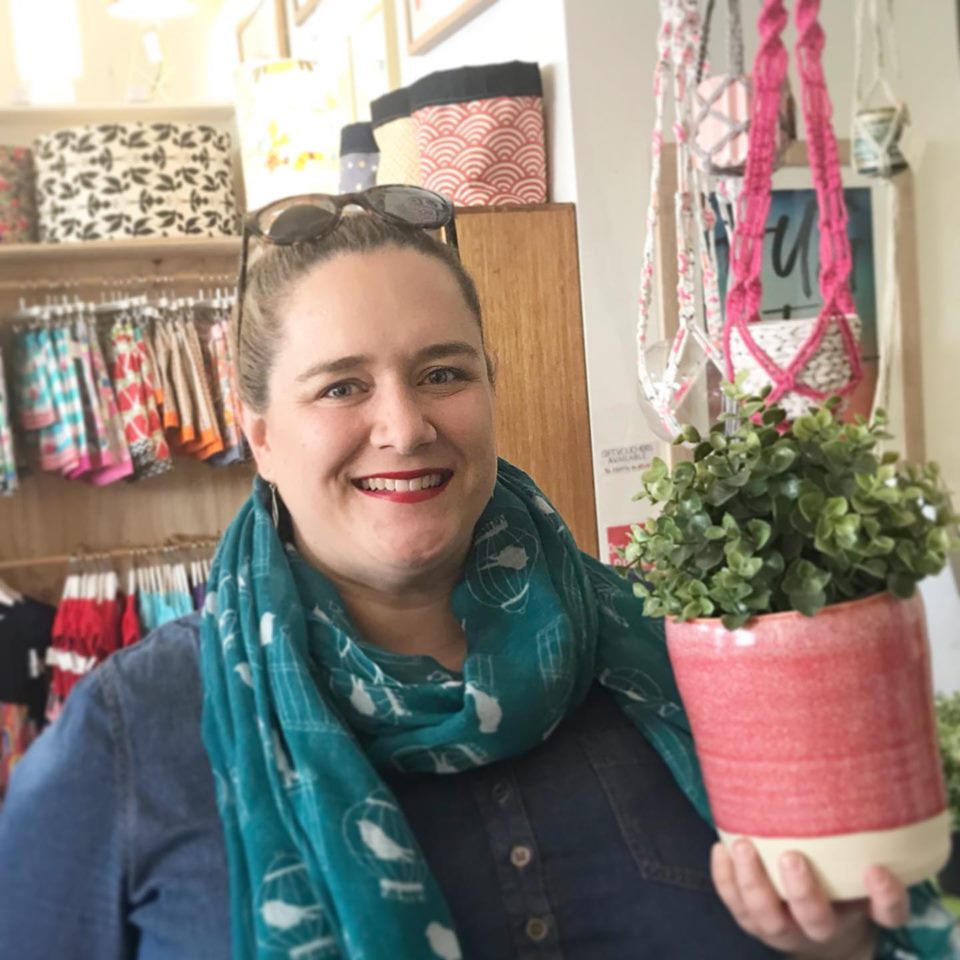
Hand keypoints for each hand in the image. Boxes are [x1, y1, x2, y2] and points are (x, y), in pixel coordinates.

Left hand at [711, 839, 909, 958]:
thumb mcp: (855, 873)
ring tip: (743, 846)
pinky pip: (734, 903)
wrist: (810, 928)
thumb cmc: (835, 887)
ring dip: (752, 881)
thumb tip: (873, 810)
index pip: (884, 914)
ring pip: (765, 916)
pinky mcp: (750, 919)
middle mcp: (818, 929)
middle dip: (803, 892)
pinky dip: (725, 878)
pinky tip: (721, 848)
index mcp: (856, 915)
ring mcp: (780, 927)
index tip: (875, 869)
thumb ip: (867, 848)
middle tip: (792, 857)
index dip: (884, 896)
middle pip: (814, 921)